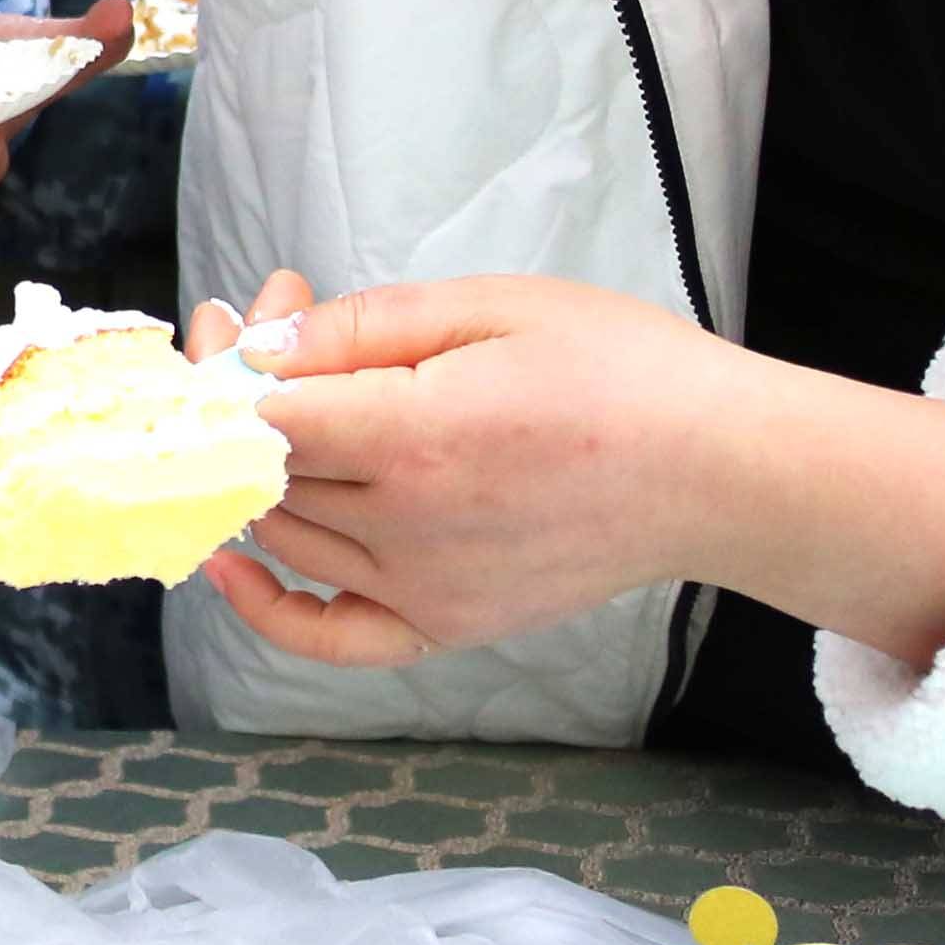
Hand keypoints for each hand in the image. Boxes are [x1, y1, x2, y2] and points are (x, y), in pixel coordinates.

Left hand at [202, 270, 944, 679]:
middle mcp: (406, 529)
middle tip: (270, 327)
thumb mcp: (488, 306)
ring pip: (287, 535)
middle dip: (243, 396)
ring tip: (295, 391)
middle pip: (266, 470)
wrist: (718, 469)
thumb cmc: (617, 368)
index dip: (226, 367)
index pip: (261, 416)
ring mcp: (424, 591)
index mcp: (414, 437)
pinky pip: (333, 638)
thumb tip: (260, 348)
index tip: (230, 321)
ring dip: (258, 467)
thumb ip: (362, 327)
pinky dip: (270, 610)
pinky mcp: (448, 627)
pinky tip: (233, 564)